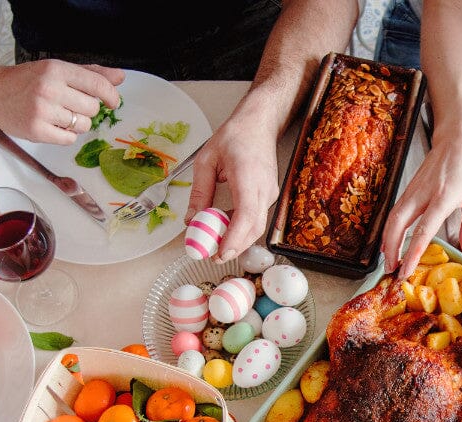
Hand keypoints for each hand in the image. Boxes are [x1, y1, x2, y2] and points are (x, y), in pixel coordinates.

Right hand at [0, 61, 123, 144]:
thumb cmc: (25, 81)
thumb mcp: (55, 69)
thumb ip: (89, 73)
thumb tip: (120, 77)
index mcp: (56, 69)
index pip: (97, 84)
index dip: (111, 96)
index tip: (113, 102)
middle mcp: (49, 89)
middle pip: (92, 108)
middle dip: (85, 109)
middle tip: (68, 105)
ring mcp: (42, 111)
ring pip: (83, 125)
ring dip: (76, 123)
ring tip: (58, 115)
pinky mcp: (36, 131)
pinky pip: (69, 139)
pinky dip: (65, 135)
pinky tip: (52, 125)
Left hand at [184, 113, 280, 261]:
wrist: (259, 124)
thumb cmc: (235, 136)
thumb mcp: (206, 161)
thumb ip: (200, 192)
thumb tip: (191, 220)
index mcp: (248, 176)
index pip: (246, 215)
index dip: (234, 238)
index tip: (220, 252)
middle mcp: (264, 188)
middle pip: (254, 228)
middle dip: (235, 246)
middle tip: (213, 257)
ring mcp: (270, 193)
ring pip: (257, 226)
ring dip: (238, 239)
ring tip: (217, 245)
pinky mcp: (269, 196)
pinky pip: (256, 218)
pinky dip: (242, 228)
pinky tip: (226, 228)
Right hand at [381, 114, 461, 276]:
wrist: (458, 136)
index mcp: (443, 197)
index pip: (424, 229)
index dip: (413, 252)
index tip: (407, 270)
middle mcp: (424, 193)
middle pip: (398, 224)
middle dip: (392, 249)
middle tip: (392, 270)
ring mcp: (413, 189)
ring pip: (392, 217)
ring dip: (387, 240)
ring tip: (388, 261)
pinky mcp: (409, 188)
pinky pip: (395, 211)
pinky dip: (389, 228)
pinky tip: (390, 241)